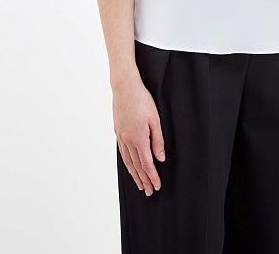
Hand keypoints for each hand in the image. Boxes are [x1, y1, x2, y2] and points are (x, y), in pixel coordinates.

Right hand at [113, 74, 165, 194]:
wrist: (124, 87)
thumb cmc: (142, 100)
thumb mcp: (155, 119)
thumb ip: (158, 140)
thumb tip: (160, 158)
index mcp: (138, 138)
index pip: (147, 163)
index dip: (152, 176)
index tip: (157, 186)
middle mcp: (127, 140)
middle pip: (136, 166)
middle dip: (143, 179)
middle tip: (148, 191)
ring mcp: (121, 136)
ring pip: (128, 161)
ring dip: (134, 174)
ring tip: (139, 184)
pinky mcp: (117, 131)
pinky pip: (122, 152)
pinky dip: (127, 163)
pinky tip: (130, 166)